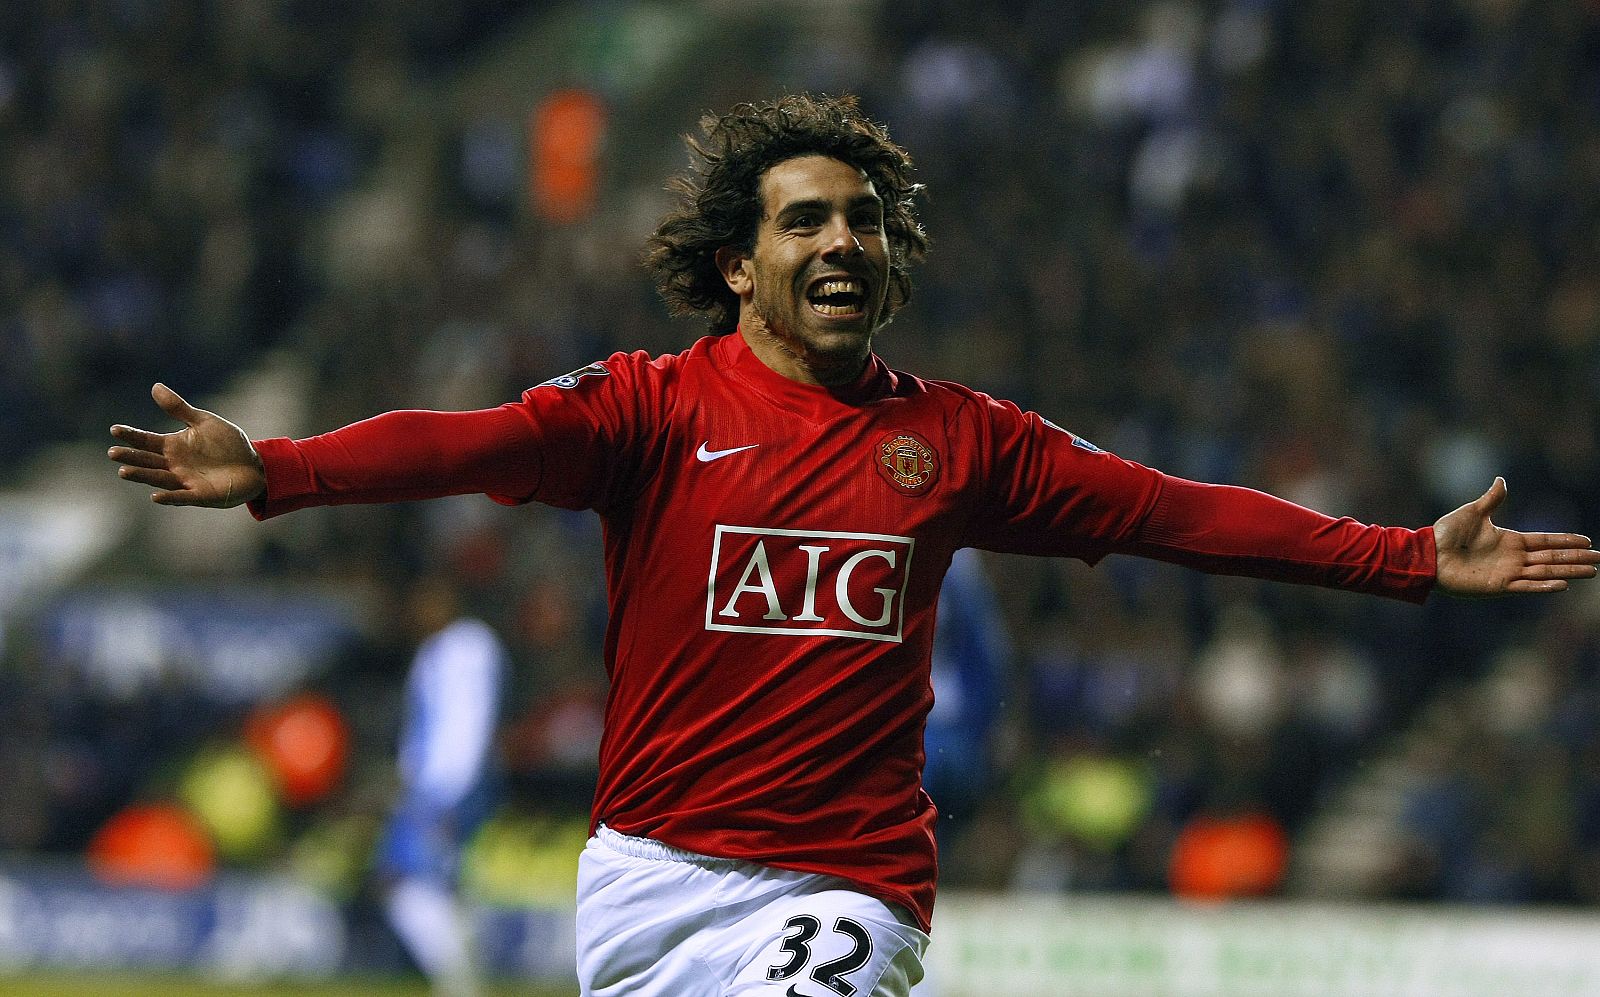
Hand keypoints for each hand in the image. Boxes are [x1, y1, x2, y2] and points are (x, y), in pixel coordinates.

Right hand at [107, 383, 265, 507]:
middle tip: (113, 453)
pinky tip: (155, 496)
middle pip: (148, 461)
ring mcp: (185, 481)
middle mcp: (174, 465)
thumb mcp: (204, 422)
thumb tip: (155, 386)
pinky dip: (170, 497)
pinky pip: (182, 497)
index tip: (114, 430)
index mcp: (173, 446)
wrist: (254, 465)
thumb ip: (179, 409)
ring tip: (124, 472)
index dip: (131, 435)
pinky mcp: (201, 495)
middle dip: (131, 457)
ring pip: (159, 479)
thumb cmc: (227, 444)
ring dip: (143, 476)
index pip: (146, 440)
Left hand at [1433, 477, 1599, 596]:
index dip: (1566, 541)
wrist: (1427, 555)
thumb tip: (1502, 480)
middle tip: (1599, 559)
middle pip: (1552, 558)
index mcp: (1509, 540)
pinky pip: (1526, 586)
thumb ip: (1491, 499)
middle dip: (1576, 558)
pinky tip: (1563, 584)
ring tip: (1592, 571)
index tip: (1588, 541)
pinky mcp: (1498, 586)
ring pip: (1546, 572)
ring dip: (1569, 572)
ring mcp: (1507, 573)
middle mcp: (1513, 558)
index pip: (1545, 541)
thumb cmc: (1446, 534)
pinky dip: (1544, 586)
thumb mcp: (1473, 512)